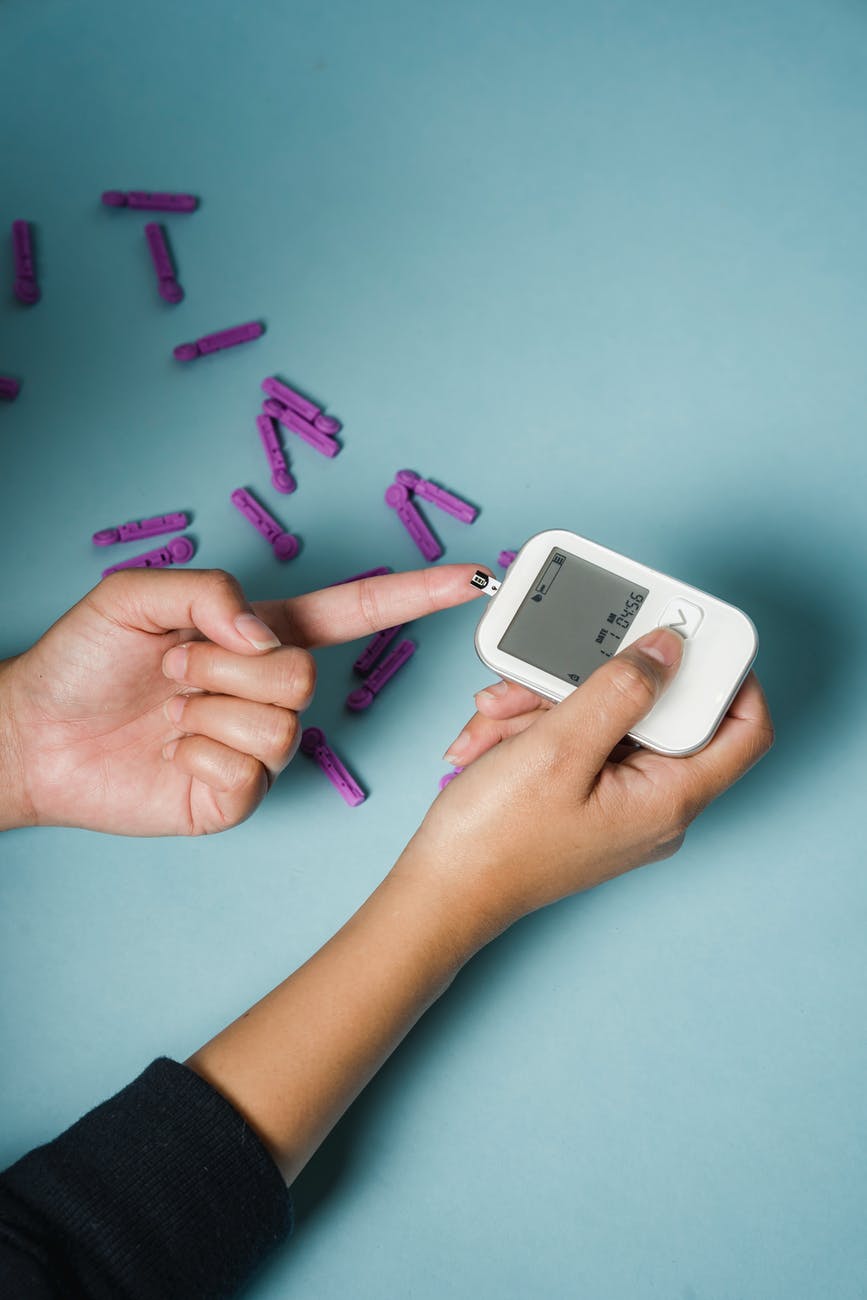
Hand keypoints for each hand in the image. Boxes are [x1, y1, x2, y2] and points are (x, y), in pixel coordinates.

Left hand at [0, 564, 483, 835]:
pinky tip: (170, 752)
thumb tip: (266, 635)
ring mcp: (257, 746)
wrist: (35, 736)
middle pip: (304, 676)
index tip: (470, 576)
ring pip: (279, 725)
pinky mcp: (239, 794)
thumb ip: (212, 593)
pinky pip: (247, 770)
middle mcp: (269, 689)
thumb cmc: (82, 661)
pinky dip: (195, 754)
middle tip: (174, 670)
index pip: (353, 611)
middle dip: (225, 666)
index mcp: (261, 634)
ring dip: (207, 708)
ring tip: (170, 708)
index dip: (413, 593)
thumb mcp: (136, 594)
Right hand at [396, 626, 773, 938]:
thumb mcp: (558, 748)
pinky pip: (579, 741)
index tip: (691, 635)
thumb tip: (668, 650)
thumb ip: (620, 691)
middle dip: (594, 682)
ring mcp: (620, 803)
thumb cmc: (495, 840)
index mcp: (669, 799)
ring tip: (498, 716)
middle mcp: (655, 804)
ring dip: (549, 703)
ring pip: (607, 721)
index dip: (729, 674)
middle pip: (656, 714)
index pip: (745, 728)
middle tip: (543, 676)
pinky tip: (494, 736)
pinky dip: (538, 727)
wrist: (440, 891)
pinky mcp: (587, 798)